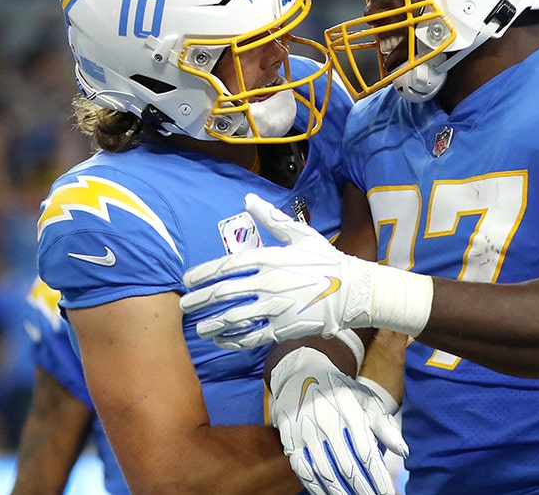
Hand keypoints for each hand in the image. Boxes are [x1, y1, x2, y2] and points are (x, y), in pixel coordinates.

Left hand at [180, 196, 378, 347]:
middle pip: (223, 293)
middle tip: (185, 306)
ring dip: (212, 324)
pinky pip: (251, 336)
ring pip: (233, 318)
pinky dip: (233, 340)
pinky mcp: (283, 327)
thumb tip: (248, 198)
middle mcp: (267, 283)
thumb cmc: (327, 260)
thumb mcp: (301, 234)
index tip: (187, 281)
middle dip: (200, 301)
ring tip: (199, 328)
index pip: (226, 267)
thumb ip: (271, 218)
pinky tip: (222, 340)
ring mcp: (274, 307)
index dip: (203, 274)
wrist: (353, 290)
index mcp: (269, 259)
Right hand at [270, 347, 406, 494]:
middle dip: (364, 488)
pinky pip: (304, 471)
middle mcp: (326, 420)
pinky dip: (318, 487)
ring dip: (342, 492)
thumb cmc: (341, 392)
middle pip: (347, 464)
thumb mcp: (366, 400)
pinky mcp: (291, 440)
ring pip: (325, 471)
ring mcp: (306, 432)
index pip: (366, 451)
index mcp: (349, 409)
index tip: (389, 492)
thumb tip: (404, 452)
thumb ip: (385, 426)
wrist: (302, 376)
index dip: (378, 476)